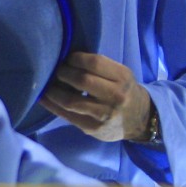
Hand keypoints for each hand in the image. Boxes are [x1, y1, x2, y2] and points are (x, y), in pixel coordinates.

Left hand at [39, 52, 154, 142]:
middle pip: (81, 80)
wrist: (140, 120)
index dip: (75, 58)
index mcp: (122, 77)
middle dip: (63, 73)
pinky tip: (44, 99)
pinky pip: (67, 116)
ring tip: (48, 86)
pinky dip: (52, 105)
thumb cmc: (124, 91)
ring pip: (71, 101)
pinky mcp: (93, 128)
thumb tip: (66, 58)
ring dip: (54, 91)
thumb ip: (99, 68)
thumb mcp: (120, 75)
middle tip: (56, 71)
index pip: (95, 63)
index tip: (67, 58)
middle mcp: (116, 95)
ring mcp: (104, 114)